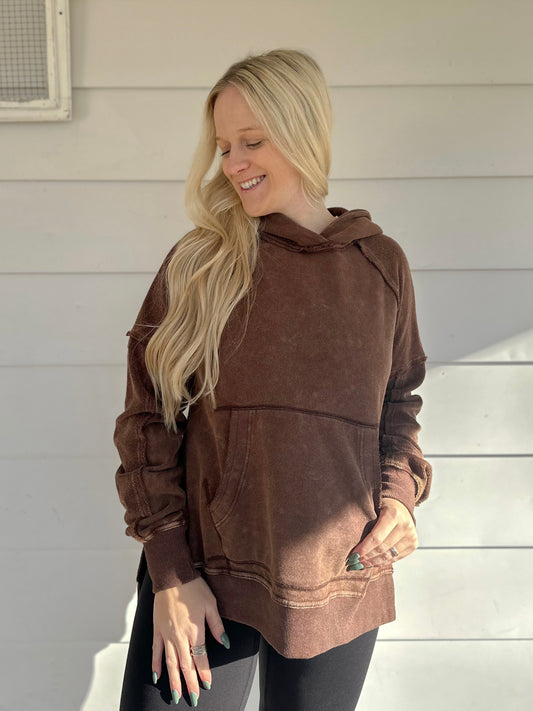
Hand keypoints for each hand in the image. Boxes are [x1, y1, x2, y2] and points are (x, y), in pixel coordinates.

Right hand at [152, 576, 228, 705]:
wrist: (172, 576)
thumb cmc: (193, 587)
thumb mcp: (211, 604)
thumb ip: (217, 626)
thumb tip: (225, 643)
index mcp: (195, 630)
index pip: (200, 658)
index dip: (204, 673)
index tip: (207, 685)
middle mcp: (180, 636)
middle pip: (185, 665)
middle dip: (189, 683)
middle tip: (193, 699)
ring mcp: (167, 634)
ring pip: (170, 662)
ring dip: (174, 680)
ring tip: (176, 695)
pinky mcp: (157, 629)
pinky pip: (156, 651)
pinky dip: (156, 665)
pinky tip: (157, 677)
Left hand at [346, 498, 417, 568]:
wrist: (400, 505)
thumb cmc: (382, 506)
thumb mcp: (373, 508)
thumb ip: (365, 523)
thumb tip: (352, 544)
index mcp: (393, 514)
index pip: (376, 537)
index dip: (364, 549)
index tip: (353, 556)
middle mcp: (405, 525)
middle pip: (382, 548)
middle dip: (367, 557)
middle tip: (354, 563)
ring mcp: (411, 536)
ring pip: (389, 556)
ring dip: (374, 562)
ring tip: (362, 565)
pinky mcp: (413, 544)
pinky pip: (396, 558)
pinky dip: (383, 562)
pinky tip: (373, 563)